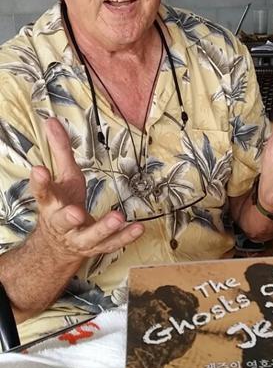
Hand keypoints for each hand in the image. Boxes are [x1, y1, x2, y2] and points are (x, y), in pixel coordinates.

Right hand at [30, 118, 143, 261]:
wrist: (59, 245)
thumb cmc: (63, 203)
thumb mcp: (63, 175)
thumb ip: (60, 150)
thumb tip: (51, 121)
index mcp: (51, 203)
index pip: (42, 192)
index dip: (40, 181)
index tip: (39, 169)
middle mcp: (62, 223)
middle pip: (62, 220)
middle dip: (68, 217)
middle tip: (75, 212)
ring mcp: (80, 237)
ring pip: (90, 236)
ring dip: (103, 227)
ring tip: (117, 217)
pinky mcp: (97, 246)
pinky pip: (112, 243)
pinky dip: (125, 236)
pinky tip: (138, 228)